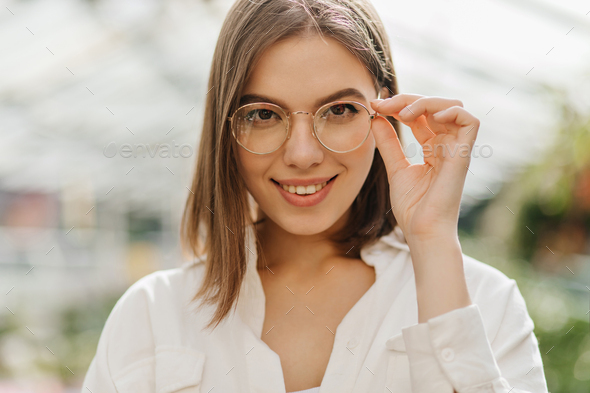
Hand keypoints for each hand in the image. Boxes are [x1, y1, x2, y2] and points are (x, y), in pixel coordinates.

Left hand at [370, 94, 479, 240]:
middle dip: (407, 99)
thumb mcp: (395, 167)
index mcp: (433, 147)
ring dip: (425, 102)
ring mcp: (456, 149)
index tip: (375, 106)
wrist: (422, 231)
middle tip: (382, 104)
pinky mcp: (463, 155)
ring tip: (402, 113)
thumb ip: (388, 142)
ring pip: (452, 106)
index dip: (399, 105)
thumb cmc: (413, 207)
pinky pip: (470, 121)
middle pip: (434, 105)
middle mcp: (447, 145)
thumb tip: (376, 118)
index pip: (420, 114)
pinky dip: (451, 111)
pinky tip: (427, 117)